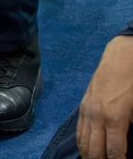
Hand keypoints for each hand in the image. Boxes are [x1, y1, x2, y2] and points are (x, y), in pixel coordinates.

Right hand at [76, 35, 132, 158]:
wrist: (122, 57)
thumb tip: (128, 142)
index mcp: (115, 118)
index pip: (114, 152)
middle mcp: (96, 117)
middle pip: (94, 150)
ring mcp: (87, 111)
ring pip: (83, 142)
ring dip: (89, 156)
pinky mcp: (82, 106)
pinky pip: (79, 131)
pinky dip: (82, 144)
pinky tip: (87, 152)